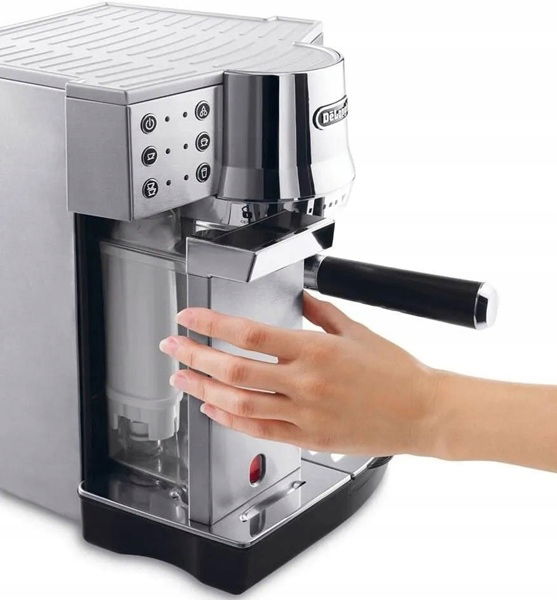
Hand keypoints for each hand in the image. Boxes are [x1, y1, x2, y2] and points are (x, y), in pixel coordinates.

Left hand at [159, 292, 436, 455]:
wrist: (422, 412)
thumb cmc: (396, 371)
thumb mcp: (356, 330)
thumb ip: (320, 311)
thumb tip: (298, 297)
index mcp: (315, 351)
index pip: (249, 334)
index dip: (211, 324)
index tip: (190, 317)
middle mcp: (305, 383)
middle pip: (233, 370)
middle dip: (194, 355)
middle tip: (173, 345)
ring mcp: (304, 414)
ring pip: (238, 404)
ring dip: (203, 389)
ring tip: (182, 377)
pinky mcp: (308, 437)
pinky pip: (258, 430)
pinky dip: (229, 419)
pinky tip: (212, 408)